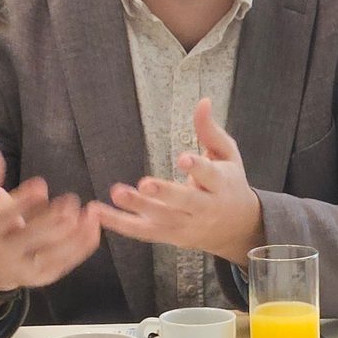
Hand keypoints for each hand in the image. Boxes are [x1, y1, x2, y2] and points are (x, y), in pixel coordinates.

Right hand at [0, 142, 103, 298]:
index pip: (5, 217)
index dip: (23, 201)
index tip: (41, 185)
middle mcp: (6, 252)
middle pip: (34, 235)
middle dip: (54, 217)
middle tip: (71, 199)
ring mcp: (26, 268)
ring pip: (55, 251)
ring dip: (76, 231)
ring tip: (91, 211)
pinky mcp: (45, 277)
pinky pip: (68, 261)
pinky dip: (84, 244)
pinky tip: (94, 226)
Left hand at [98, 99, 266, 263]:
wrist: (237, 228)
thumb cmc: (229, 184)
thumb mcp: (227, 156)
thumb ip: (211, 131)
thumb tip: (203, 102)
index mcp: (221, 185)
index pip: (210, 176)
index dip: (197, 167)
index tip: (184, 159)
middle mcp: (204, 208)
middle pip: (184, 202)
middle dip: (164, 193)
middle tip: (144, 184)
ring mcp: (186, 225)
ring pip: (160, 218)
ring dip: (137, 208)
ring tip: (117, 193)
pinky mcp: (170, 236)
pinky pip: (143, 232)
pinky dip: (120, 224)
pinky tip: (99, 212)